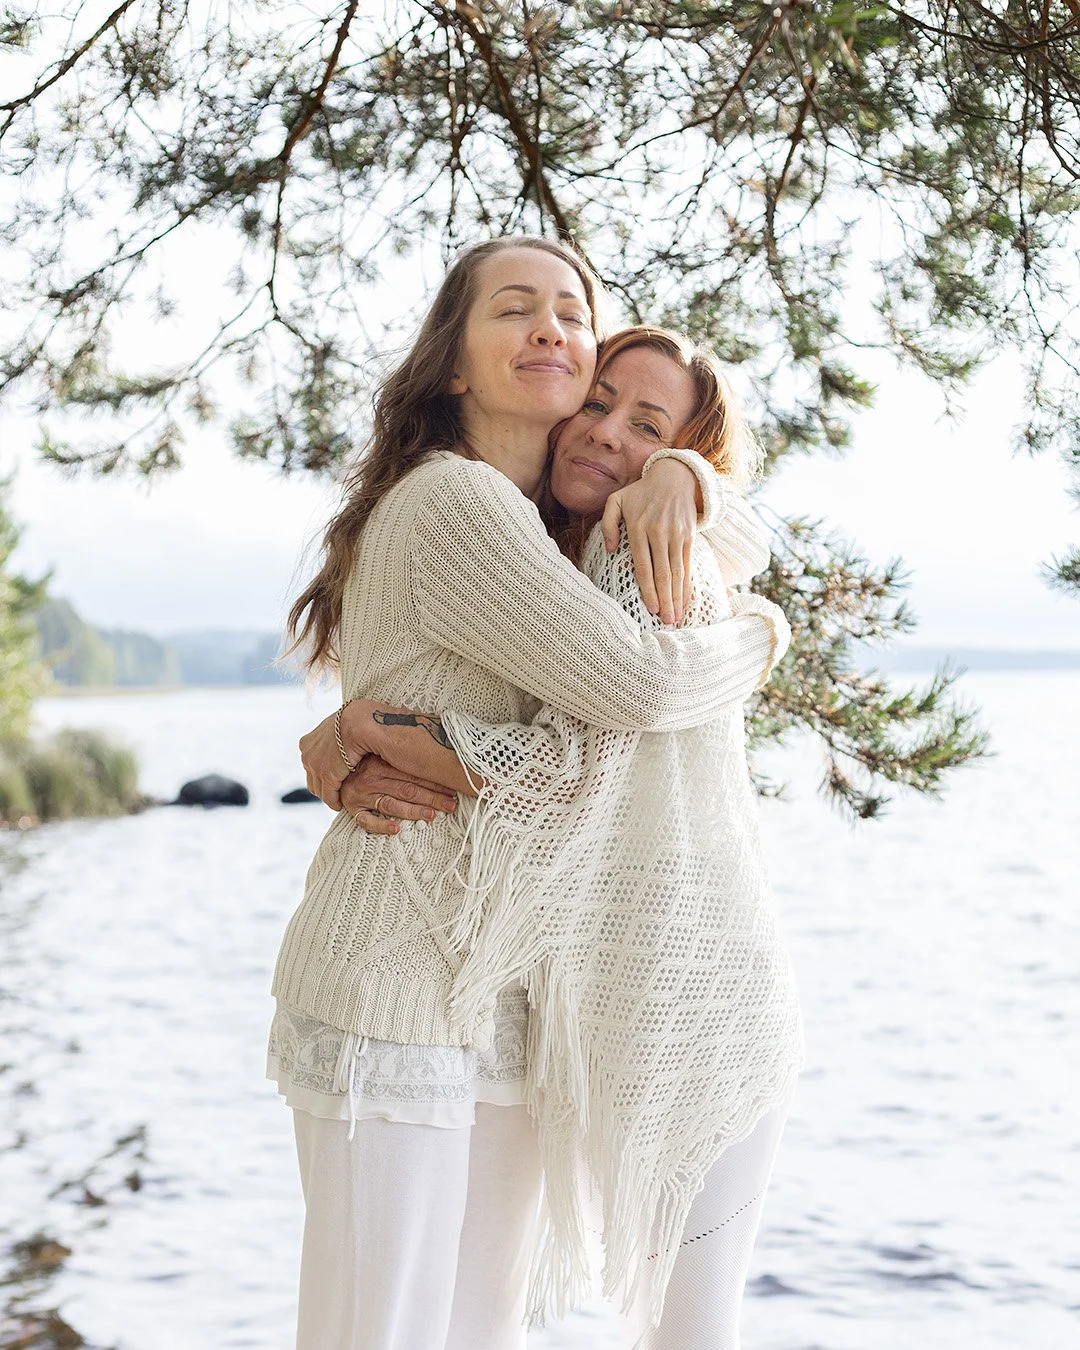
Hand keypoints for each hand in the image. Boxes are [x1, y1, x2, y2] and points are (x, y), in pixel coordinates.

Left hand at [300, 708, 360, 810]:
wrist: (359, 721)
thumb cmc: (355, 720)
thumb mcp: (338, 725)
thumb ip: (335, 735)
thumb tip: (341, 737)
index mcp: (307, 742)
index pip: (311, 763)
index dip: (320, 771)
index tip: (331, 776)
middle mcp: (307, 755)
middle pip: (312, 777)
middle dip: (322, 784)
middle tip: (334, 791)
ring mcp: (315, 767)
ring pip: (318, 788)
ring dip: (328, 795)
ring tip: (338, 799)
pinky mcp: (327, 777)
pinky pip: (328, 796)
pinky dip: (334, 802)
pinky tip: (340, 804)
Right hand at [341, 756, 457, 835]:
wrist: (333, 772)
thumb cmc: (363, 764)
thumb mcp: (379, 755)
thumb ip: (401, 759)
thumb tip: (436, 760)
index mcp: (381, 761)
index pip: (412, 773)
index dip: (434, 781)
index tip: (453, 788)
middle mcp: (371, 777)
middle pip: (407, 789)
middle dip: (432, 797)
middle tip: (451, 805)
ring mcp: (361, 794)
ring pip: (392, 804)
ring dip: (414, 810)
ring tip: (432, 815)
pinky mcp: (353, 809)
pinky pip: (366, 821)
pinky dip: (381, 826)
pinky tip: (396, 830)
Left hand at [600, 456, 697, 623]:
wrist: (674, 477)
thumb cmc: (640, 492)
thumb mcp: (616, 500)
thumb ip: (608, 524)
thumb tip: (610, 550)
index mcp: (639, 528)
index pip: (643, 565)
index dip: (648, 589)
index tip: (651, 608)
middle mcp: (659, 533)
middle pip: (663, 573)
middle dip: (665, 599)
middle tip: (666, 622)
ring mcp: (676, 535)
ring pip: (677, 572)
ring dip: (677, 597)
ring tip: (676, 617)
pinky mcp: (689, 536)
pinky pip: (688, 565)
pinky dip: (687, 584)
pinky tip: (685, 600)